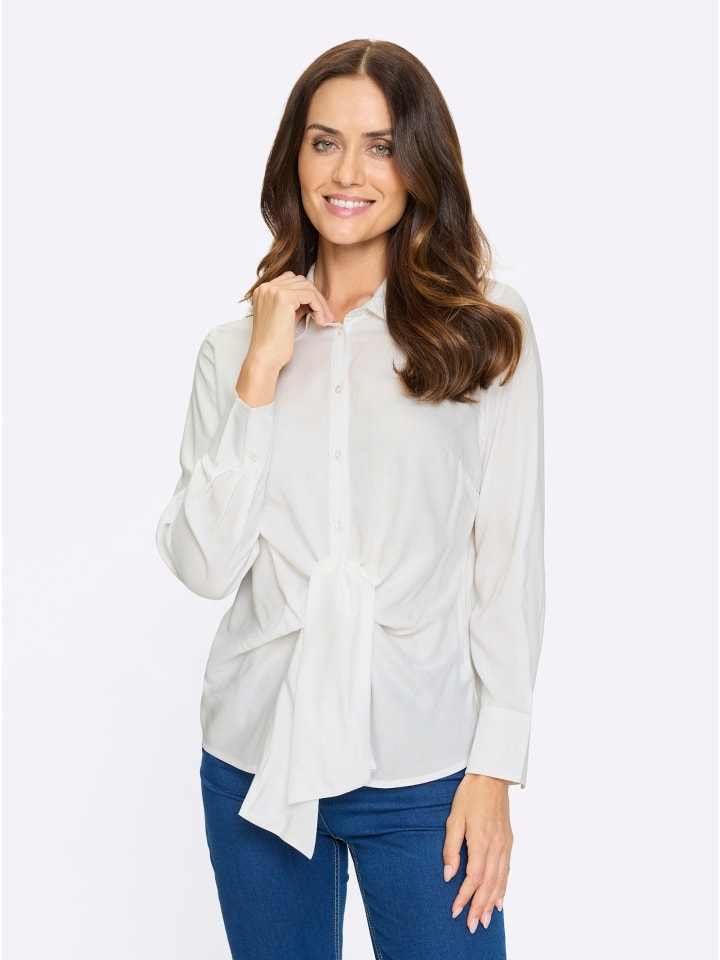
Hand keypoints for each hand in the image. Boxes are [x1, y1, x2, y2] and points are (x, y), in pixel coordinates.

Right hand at [236, 273, 334, 405]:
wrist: (265, 357)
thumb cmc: (273, 343)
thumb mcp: (284, 316)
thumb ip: (295, 304)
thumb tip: (312, 298)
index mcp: (263, 290)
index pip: (291, 280)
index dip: (307, 294)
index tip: (316, 311)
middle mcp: (266, 287)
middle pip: (301, 281)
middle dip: (316, 297)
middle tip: (325, 316)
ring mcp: (274, 291)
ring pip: (307, 287)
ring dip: (320, 303)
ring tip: (324, 319)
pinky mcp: (284, 298)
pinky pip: (310, 295)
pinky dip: (319, 307)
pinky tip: (319, 320)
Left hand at [443, 774, 512, 933]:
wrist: (492, 776)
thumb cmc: (470, 795)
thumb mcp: (454, 818)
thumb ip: (451, 848)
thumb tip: (448, 874)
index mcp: (481, 841)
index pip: (473, 877)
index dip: (464, 897)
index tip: (455, 910)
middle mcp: (496, 847)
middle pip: (488, 884)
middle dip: (479, 906)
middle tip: (471, 926)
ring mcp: (505, 845)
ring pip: (499, 880)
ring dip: (491, 902)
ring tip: (485, 920)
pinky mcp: (508, 842)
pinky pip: (507, 871)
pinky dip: (503, 888)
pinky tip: (499, 901)